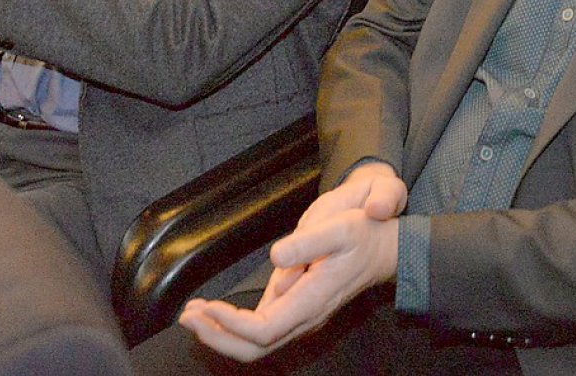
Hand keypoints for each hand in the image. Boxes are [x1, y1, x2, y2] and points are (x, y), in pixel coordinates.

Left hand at [180, 168, 403, 361]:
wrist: (387, 249)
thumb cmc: (364, 236)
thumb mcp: (340, 227)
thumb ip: (308, 242)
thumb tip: (277, 257)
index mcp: (312, 300)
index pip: (263, 329)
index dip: (231, 323)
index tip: (208, 305)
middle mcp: (305, 318)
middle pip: (254, 348)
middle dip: (217, 336)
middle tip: (188, 315)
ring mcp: (301, 318)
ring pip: (256, 345)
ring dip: (221, 333)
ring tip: (193, 313)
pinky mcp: (297, 311)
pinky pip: (261, 332)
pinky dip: (233, 325)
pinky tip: (215, 311)